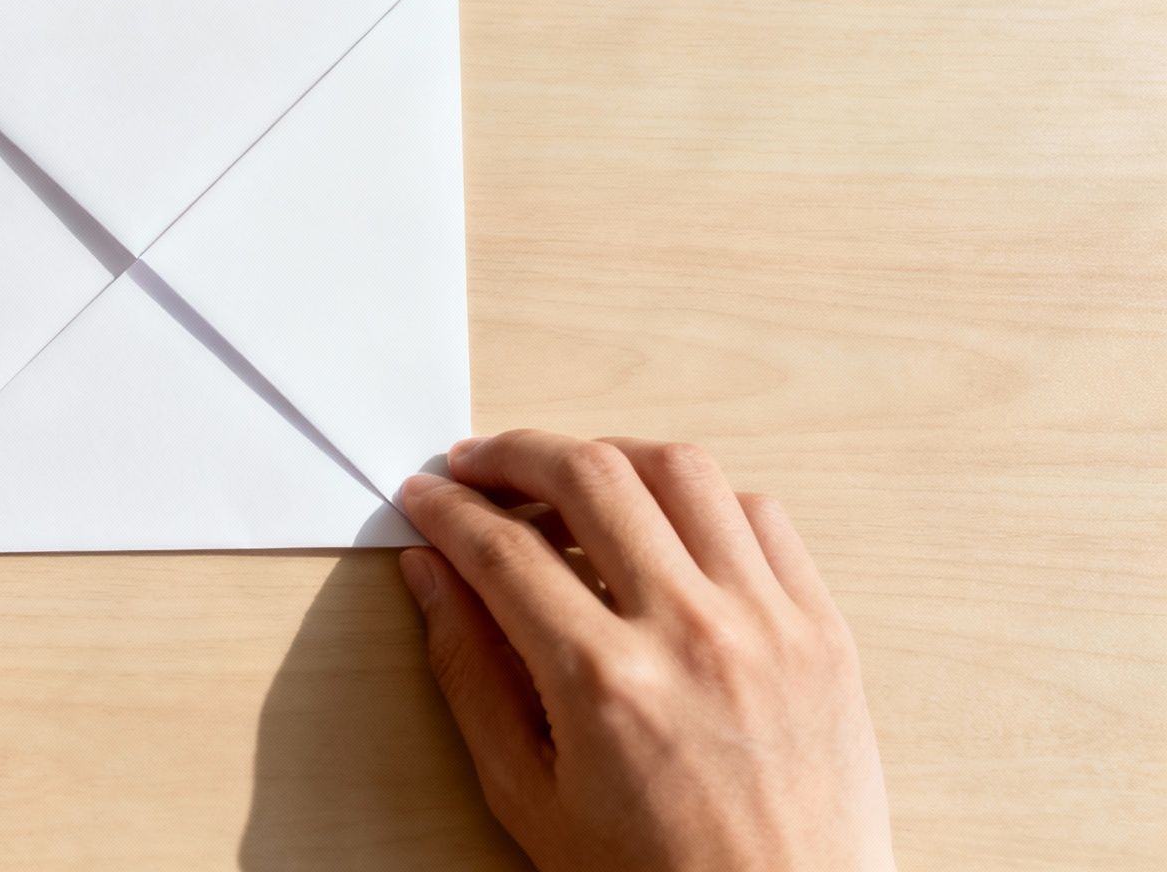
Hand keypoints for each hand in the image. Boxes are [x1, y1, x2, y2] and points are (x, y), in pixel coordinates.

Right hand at [398, 430, 892, 871]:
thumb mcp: (528, 795)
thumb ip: (470, 673)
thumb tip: (432, 576)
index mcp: (606, 684)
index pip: (502, 549)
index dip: (448, 511)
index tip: (426, 497)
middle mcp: (691, 634)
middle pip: (589, 476)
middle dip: (515, 453)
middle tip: (478, 463)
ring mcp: (768, 622)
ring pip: (681, 471)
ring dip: (609, 455)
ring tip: (566, 476)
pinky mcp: (822, 628)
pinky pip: (761, 515)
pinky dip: (700, 499)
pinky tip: (661, 521)